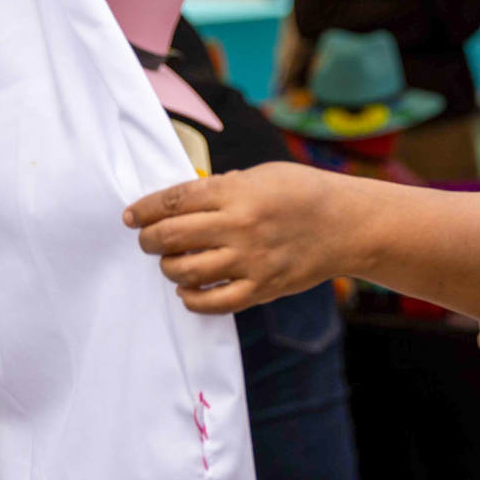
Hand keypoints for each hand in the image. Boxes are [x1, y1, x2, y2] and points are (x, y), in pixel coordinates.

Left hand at [124, 162, 352, 312]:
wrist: (348, 224)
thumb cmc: (303, 193)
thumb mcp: (261, 175)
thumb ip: (221, 189)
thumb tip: (182, 204)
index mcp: (237, 192)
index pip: (173, 200)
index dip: (144, 209)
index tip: (131, 216)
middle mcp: (240, 226)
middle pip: (170, 237)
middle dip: (148, 240)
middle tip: (147, 240)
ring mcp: (251, 260)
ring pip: (185, 272)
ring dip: (168, 268)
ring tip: (172, 263)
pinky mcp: (262, 287)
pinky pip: (213, 303)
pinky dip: (192, 299)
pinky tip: (189, 290)